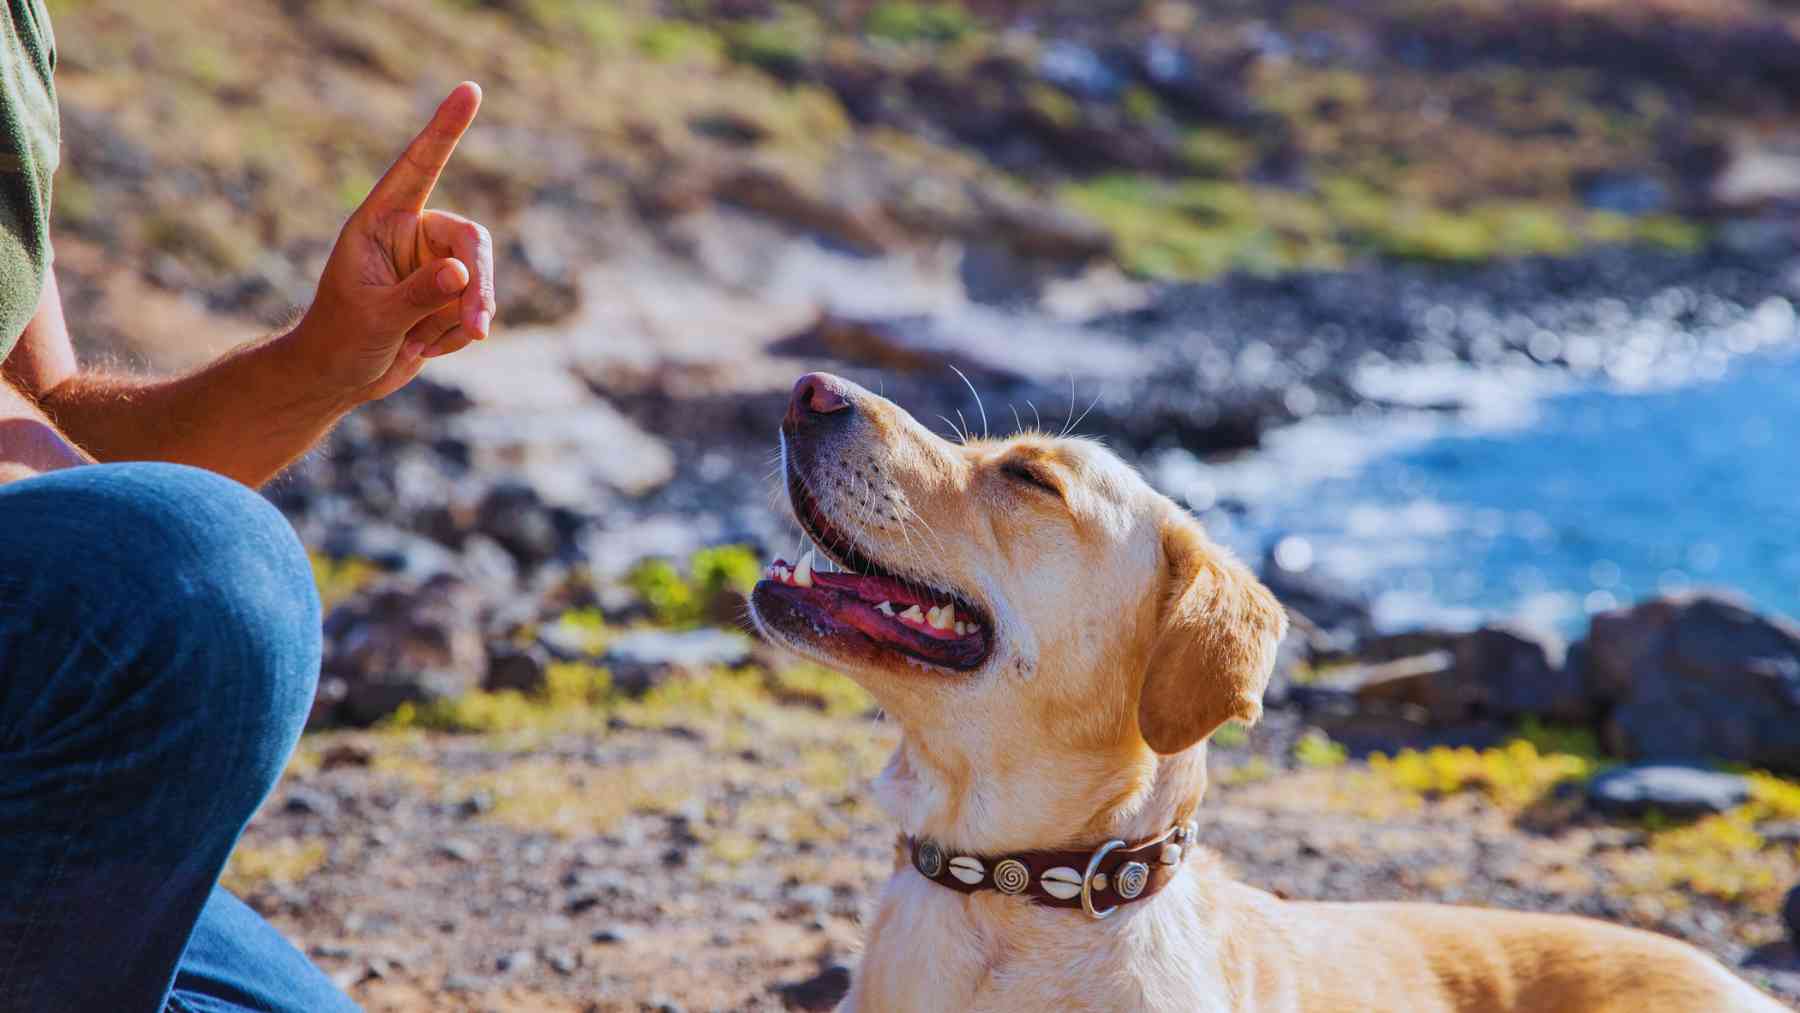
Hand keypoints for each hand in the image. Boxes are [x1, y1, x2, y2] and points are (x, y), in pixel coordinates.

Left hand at [289, 82, 497, 406]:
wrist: (337, 377)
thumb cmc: (340, 340)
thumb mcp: (374, 318)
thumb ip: (418, 294)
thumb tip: (462, 271)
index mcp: (380, 221)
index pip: (419, 166)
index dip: (444, 129)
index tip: (470, 90)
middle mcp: (411, 235)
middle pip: (471, 242)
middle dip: (477, 286)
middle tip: (477, 327)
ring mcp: (431, 265)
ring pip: (479, 279)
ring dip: (463, 318)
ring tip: (425, 346)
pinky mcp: (447, 296)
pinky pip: (474, 308)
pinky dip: (456, 334)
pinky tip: (422, 348)